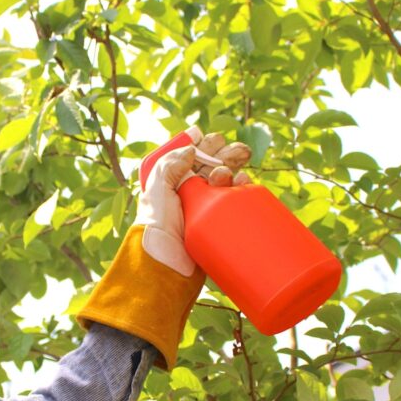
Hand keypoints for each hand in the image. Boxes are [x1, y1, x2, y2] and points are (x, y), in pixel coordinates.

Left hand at [133, 127, 252, 275]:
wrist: (167, 261)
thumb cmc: (157, 226)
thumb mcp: (156, 190)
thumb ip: (169, 165)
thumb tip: (192, 150)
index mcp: (172, 182)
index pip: (191, 156)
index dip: (204, 145)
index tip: (213, 139)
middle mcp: (189, 192)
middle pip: (212, 165)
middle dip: (225, 153)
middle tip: (237, 152)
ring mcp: (205, 207)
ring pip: (225, 179)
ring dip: (233, 169)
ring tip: (232, 174)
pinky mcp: (218, 221)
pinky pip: (233, 200)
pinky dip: (241, 187)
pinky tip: (244, 181)